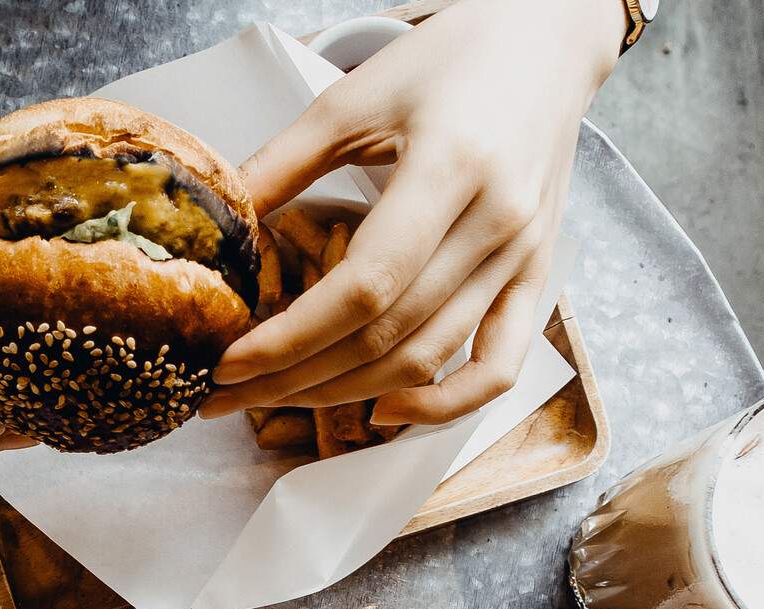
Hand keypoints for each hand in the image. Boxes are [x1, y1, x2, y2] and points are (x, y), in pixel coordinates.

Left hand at [202, 0, 623, 427]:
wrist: (546, 42)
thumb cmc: (450, 60)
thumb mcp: (355, 98)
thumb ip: (282, 164)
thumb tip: (217, 227)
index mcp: (451, 168)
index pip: (363, 288)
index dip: (290, 338)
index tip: (230, 362)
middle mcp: (496, 223)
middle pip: (388, 335)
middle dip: (297, 378)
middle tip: (229, 395)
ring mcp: (523, 257)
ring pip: (430, 359)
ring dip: (347, 394)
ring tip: (278, 401)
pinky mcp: (536, 275)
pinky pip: (498, 366)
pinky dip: (444, 404)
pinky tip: (384, 411)